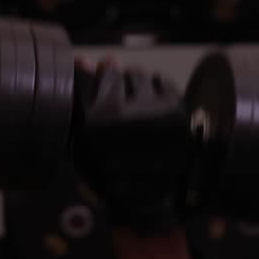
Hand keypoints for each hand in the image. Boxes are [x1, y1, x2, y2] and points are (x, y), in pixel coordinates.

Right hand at [73, 59, 189, 232]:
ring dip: (139, 85)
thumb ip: (80, 100)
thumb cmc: (107, 172)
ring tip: (135, 102)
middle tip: (120, 93)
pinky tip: (151, 107)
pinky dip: (158, 91)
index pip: (105, 75)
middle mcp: (128, 111)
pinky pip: (166, 85)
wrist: (143, 198)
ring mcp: (156, 112)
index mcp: (99, 118)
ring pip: (146, 77)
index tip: (102, 73)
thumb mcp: (80, 142)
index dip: (102, 73)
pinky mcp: (178, 114)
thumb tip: (82, 60)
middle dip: (121, 80)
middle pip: (127, 73)